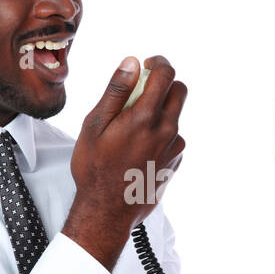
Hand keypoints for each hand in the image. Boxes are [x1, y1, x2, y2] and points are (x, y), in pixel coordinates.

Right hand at [64, 55, 186, 269]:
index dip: (158, 63)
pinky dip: (159, 132)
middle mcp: (167, 131)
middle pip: (179, 91)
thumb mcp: (95, 124)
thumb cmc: (95, 168)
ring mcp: (174, 147)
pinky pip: (173, 136)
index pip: (166, 75)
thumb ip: (116, 91)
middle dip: (163, 83)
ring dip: (159, 111)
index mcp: (146, 117)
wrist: (107, 211)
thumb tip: (132, 63)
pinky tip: (137, 148)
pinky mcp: (175, 161)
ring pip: (175, 115)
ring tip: (131, 129)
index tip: (147, 64)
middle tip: (141, 91)